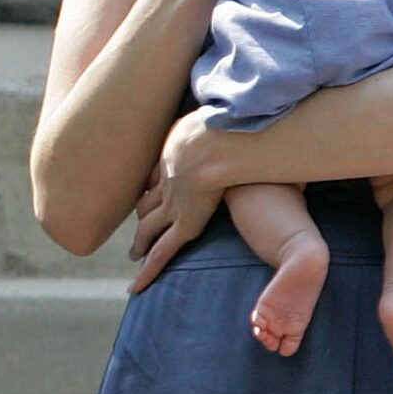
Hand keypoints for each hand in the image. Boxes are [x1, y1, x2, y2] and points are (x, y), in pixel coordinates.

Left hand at [128, 110, 225, 291]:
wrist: (216, 142)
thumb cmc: (230, 124)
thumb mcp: (228, 114)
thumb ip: (237, 114)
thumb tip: (258, 106)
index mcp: (176, 153)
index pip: (159, 173)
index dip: (154, 182)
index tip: (151, 187)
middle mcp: (169, 181)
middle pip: (149, 200)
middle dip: (143, 211)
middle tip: (138, 221)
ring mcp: (174, 204)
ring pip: (150, 228)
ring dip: (141, 241)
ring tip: (134, 253)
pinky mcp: (184, 225)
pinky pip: (162, 252)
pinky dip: (149, 270)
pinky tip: (135, 286)